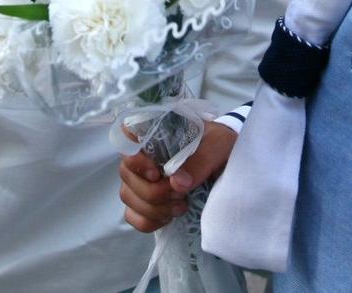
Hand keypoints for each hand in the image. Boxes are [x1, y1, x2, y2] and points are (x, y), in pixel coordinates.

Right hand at [119, 122, 235, 233]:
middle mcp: (141, 153)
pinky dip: (149, 221)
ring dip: (154, 208)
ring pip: (128, 196)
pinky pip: (132, 216)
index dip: (135, 157)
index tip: (157, 173)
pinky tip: (169, 216)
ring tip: (181, 205)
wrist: (226, 161)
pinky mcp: (142, 200)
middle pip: (127, 174)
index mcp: (156, 131)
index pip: (126, 136)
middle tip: (182, 194)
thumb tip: (178, 183)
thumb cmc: (218, 145)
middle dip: (154, 191)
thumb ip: (200, 160)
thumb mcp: (218, 145)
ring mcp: (138, 178)